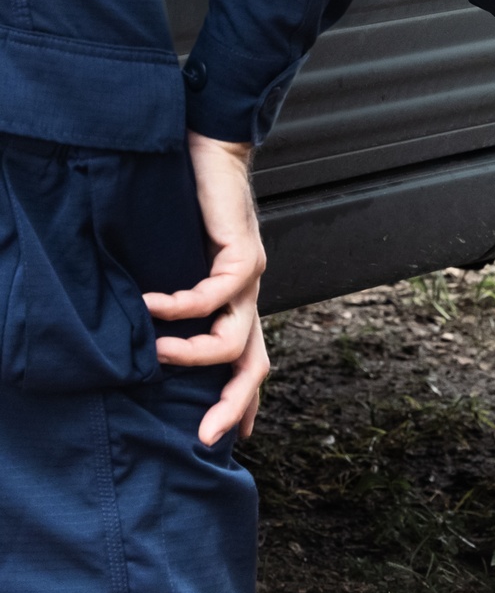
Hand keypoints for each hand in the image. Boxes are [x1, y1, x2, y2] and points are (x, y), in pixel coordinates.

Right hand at [142, 131, 269, 446]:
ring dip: (192, 355)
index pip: (249, 362)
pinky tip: (148, 302)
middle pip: (254, 364)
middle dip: (233, 405)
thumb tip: (142, 333)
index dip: (242, 402)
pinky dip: (178, 307)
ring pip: (234, 340)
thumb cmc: (190, 206)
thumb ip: (174, 299)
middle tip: (205, 437)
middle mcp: (249, 295)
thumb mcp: (181, 264)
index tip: (227, 440)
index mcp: (237, 302)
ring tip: (153, 353)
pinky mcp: (245, 253)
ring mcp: (251, 277)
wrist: (214, 152)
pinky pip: (211, 295)